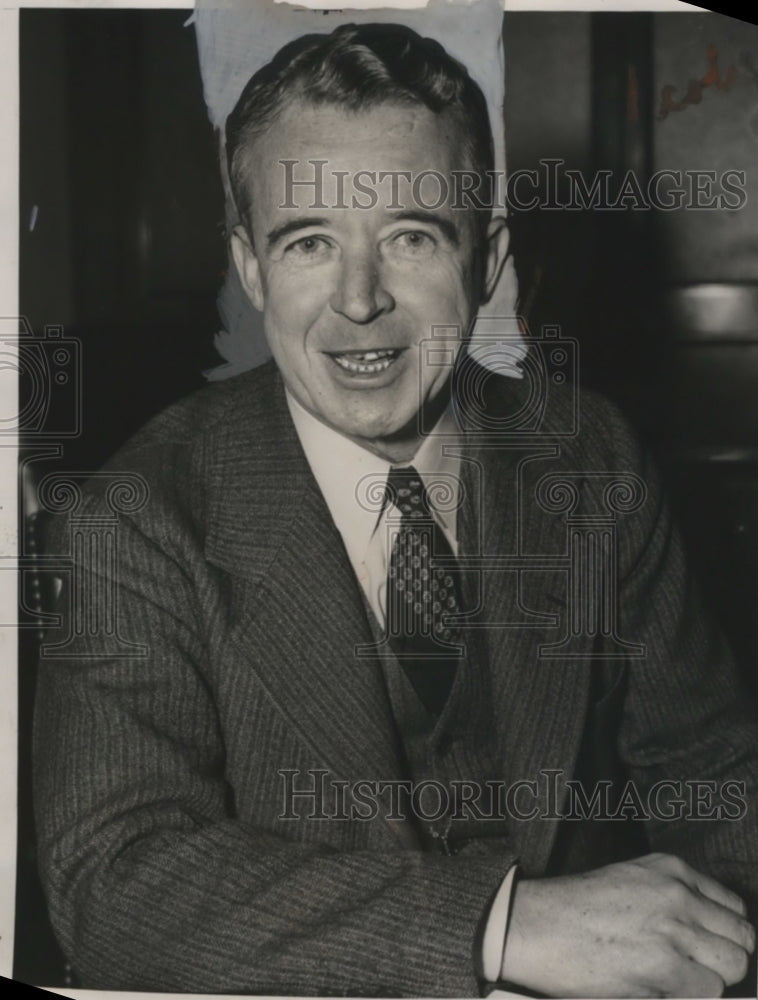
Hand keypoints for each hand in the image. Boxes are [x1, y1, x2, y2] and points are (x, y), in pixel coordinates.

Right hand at [501, 853, 754, 997]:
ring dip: (711, 979)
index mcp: (671, 869)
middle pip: (741, 937)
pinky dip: (689, 995)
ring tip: (679, 980)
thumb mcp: (630, 881)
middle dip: (724, 958)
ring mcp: (674, 929)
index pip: (733, 906)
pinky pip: (709, 991)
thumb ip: (672, 898)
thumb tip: (706, 935)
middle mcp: (678, 894)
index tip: (710, 947)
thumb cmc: (575, 909)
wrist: (538, 926)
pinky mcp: (665, 966)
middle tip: (697, 969)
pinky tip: (661, 988)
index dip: (724, 933)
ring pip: (733, 965)